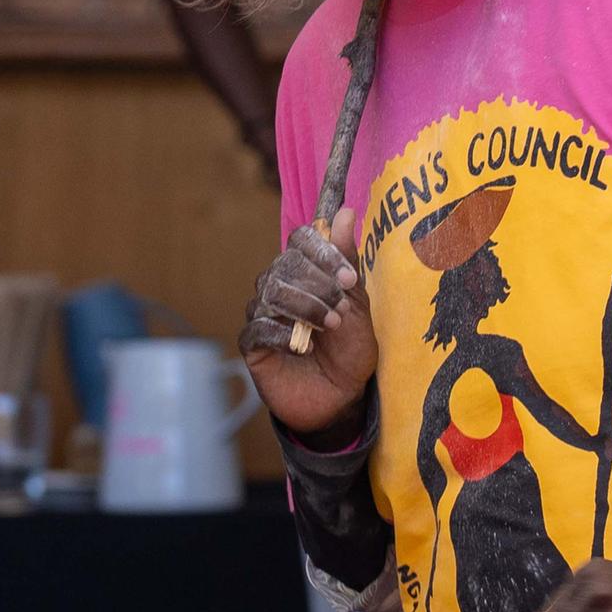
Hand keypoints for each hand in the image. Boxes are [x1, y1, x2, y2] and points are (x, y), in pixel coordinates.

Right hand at [246, 204, 377, 438]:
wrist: (342, 398)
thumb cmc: (350, 350)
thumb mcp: (358, 304)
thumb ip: (348, 261)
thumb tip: (346, 213)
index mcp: (306, 272)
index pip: (301, 240)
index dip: (323, 252)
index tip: (348, 278)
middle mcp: (279, 287)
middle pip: (285, 265)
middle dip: (318, 284)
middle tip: (341, 309)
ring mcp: (263, 314)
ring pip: (270, 292)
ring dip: (305, 307)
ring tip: (330, 327)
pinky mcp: (253, 345)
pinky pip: (258, 327)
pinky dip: (282, 333)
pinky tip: (302, 346)